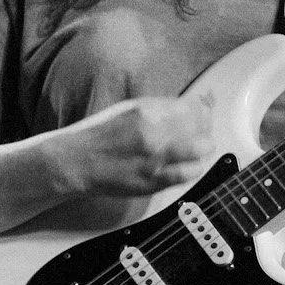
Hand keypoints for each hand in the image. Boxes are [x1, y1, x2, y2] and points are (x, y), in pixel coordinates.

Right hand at [58, 93, 216, 198]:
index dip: (203, 108)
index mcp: (146, 111)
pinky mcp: (155, 181)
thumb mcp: (131, 109)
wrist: (79, 164)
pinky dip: (194, 167)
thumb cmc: (102, 136)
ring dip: (203, 148)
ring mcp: (156, 159)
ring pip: (200, 150)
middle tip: (201, 129)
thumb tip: (193, 103)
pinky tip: (188, 164)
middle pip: (200, 126)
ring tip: (198, 148)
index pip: (192, 106)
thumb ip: (162, 108)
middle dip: (205, 127)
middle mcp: (154, 134)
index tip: (204, 110)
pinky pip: (188, 173)